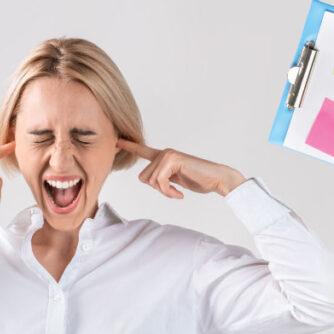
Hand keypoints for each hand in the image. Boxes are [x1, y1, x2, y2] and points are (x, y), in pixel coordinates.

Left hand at [117, 140, 246, 198]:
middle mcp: (163, 153)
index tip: (116, 140)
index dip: (129, 146)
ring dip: (165, 192)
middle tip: (172, 190)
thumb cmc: (198, 179)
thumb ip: (161, 176)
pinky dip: (169, 192)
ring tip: (177, 191)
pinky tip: (180, 193)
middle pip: (143, 178)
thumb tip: (149, 179)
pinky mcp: (172, 160)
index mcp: (163, 157)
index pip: (142, 150)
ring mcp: (167, 155)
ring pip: (151, 181)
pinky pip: (160, 182)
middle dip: (157, 189)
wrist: (217, 179)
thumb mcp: (174, 179)